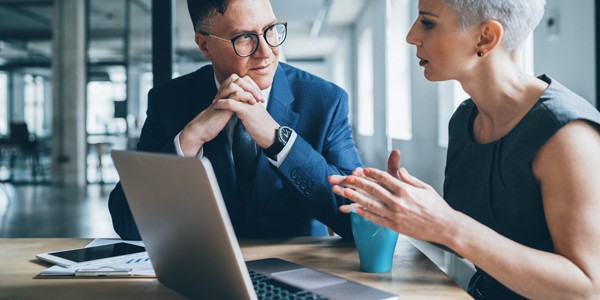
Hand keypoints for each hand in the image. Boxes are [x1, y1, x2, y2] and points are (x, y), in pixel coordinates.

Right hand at [178, 74, 264, 156]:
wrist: (202, 129)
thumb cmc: (214, 121)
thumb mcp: (226, 111)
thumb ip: (233, 104)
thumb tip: (244, 104)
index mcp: (226, 93)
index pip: (241, 81)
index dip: (251, 86)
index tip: (259, 96)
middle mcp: (224, 91)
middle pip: (240, 79)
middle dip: (253, 86)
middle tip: (261, 97)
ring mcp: (223, 95)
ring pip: (238, 83)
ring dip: (251, 90)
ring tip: (257, 100)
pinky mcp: (223, 102)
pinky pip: (236, 93)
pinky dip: (246, 96)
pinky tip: (252, 103)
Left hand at [212, 75, 278, 147]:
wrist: (271, 135)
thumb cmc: (263, 125)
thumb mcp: (256, 111)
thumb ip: (249, 104)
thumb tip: (240, 102)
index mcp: (255, 95)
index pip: (243, 80)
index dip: (231, 84)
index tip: (223, 93)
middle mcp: (253, 96)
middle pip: (237, 81)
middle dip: (224, 87)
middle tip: (217, 96)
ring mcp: (250, 102)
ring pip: (233, 90)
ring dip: (221, 94)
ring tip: (215, 102)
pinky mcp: (246, 111)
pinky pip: (231, 103)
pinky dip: (221, 103)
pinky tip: (216, 106)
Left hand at [330, 167, 456, 243]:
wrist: (444, 227)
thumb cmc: (436, 207)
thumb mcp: (425, 188)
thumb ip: (410, 179)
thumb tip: (400, 170)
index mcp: (405, 190)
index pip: (385, 178)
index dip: (373, 173)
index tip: (363, 169)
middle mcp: (398, 202)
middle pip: (374, 190)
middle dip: (359, 183)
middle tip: (347, 178)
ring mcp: (395, 215)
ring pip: (371, 204)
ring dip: (356, 198)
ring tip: (345, 192)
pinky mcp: (395, 226)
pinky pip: (377, 219)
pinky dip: (366, 214)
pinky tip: (356, 210)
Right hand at [336, 149, 401, 211]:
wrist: (398, 202)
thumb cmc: (396, 188)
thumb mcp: (394, 177)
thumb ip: (393, 165)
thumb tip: (396, 151)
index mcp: (370, 177)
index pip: (362, 173)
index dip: (358, 173)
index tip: (355, 172)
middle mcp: (365, 186)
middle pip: (351, 182)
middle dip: (342, 179)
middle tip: (331, 178)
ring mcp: (363, 196)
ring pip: (351, 194)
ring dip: (341, 192)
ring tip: (334, 189)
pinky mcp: (363, 206)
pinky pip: (354, 207)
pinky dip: (348, 208)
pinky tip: (341, 209)